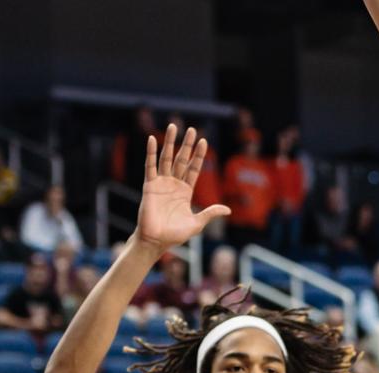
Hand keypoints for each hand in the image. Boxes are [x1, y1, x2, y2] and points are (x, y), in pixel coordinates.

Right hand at [137, 124, 231, 252]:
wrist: (157, 240)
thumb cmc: (175, 235)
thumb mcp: (197, 223)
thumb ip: (210, 213)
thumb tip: (228, 210)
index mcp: (185, 191)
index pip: (194, 169)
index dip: (198, 155)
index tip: (203, 141)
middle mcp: (174, 184)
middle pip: (182, 159)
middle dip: (187, 145)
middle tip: (192, 129)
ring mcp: (161, 183)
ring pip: (167, 158)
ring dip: (170, 142)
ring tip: (174, 126)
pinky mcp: (149, 185)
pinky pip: (150, 166)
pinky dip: (150, 152)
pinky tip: (152, 139)